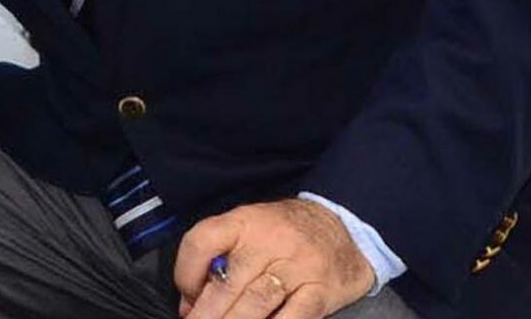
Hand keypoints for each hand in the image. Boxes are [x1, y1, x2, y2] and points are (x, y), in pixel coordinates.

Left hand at [174, 198, 374, 318]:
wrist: (344, 226)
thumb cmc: (286, 232)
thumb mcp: (252, 227)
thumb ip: (222, 257)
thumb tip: (191, 302)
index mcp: (246, 221)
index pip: (204, 240)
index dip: (187, 271)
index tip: (186, 295)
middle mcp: (270, 241)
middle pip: (229, 282)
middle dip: (206, 314)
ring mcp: (297, 266)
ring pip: (256, 303)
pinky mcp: (319, 291)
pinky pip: (293, 318)